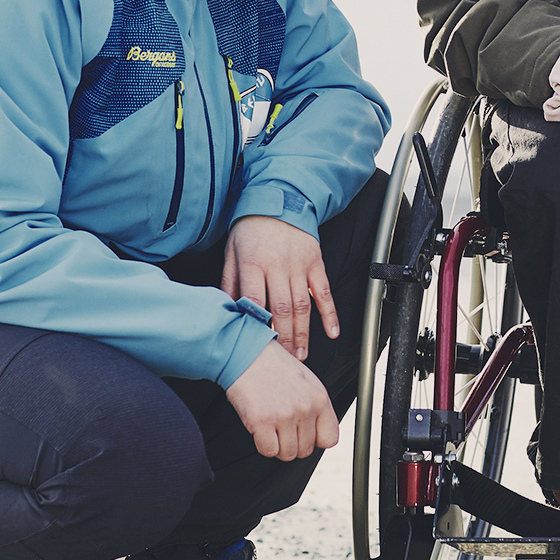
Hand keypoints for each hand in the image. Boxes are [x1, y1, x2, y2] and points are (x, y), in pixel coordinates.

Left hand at [221, 214, 337, 360]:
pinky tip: (332, 332)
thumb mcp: (232, 252)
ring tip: (301, 355)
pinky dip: (330, 313)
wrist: (279, 200)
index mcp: (254, 263)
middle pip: (282, 308)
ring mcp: (299, 265)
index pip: (255, 299)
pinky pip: (324, 291)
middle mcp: (278, 265)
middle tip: (284, 360)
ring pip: (303, 305)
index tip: (259, 346)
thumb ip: (230, 282)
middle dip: (284, 338)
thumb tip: (228, 312)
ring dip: (303, 333)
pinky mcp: (316, 262)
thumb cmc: (251, 229)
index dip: (258, 325)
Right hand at [226, 341, 338, 460]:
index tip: (303, 434)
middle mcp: (305, 408)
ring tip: (270, 427)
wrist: (246, 352)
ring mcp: (284, 415)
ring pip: (288, 454)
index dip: (315, 441)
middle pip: (306, 450)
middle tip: (280, 427)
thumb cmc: (273, 366)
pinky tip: (260, 428)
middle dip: (292, 443)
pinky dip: (262, 444)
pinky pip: (268, 451)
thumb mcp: (306, 381)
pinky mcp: (262, 421)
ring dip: (277, 445)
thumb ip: (315, 406)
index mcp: (320, 398)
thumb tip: (317, 434)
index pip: (330, 439)